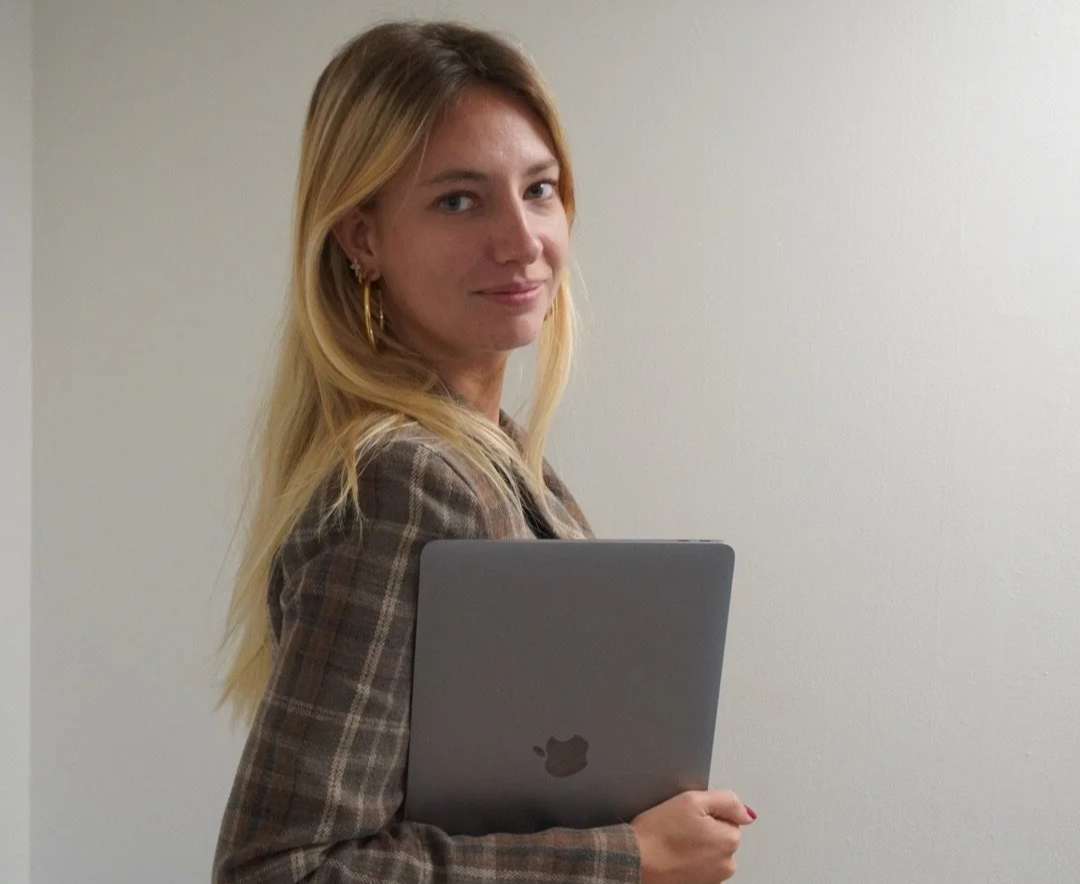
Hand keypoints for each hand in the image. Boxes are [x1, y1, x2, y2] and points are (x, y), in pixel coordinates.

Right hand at [630, 789, 755, 883]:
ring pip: (709, 853)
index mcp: (729, 840)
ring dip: (695, 847)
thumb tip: (747, 813)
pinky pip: (698, 867)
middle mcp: (727, 864)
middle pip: (720, 836)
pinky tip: (673, 856)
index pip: (727, 817)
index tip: (688, 815)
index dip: (705, 812)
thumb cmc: (658, 834)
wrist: (635, 861)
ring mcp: (713, 879)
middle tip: (678, 827)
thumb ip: (726, 801)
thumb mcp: (692, 800)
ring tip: (673, 842)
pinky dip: (688, 861)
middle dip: (703, 830)